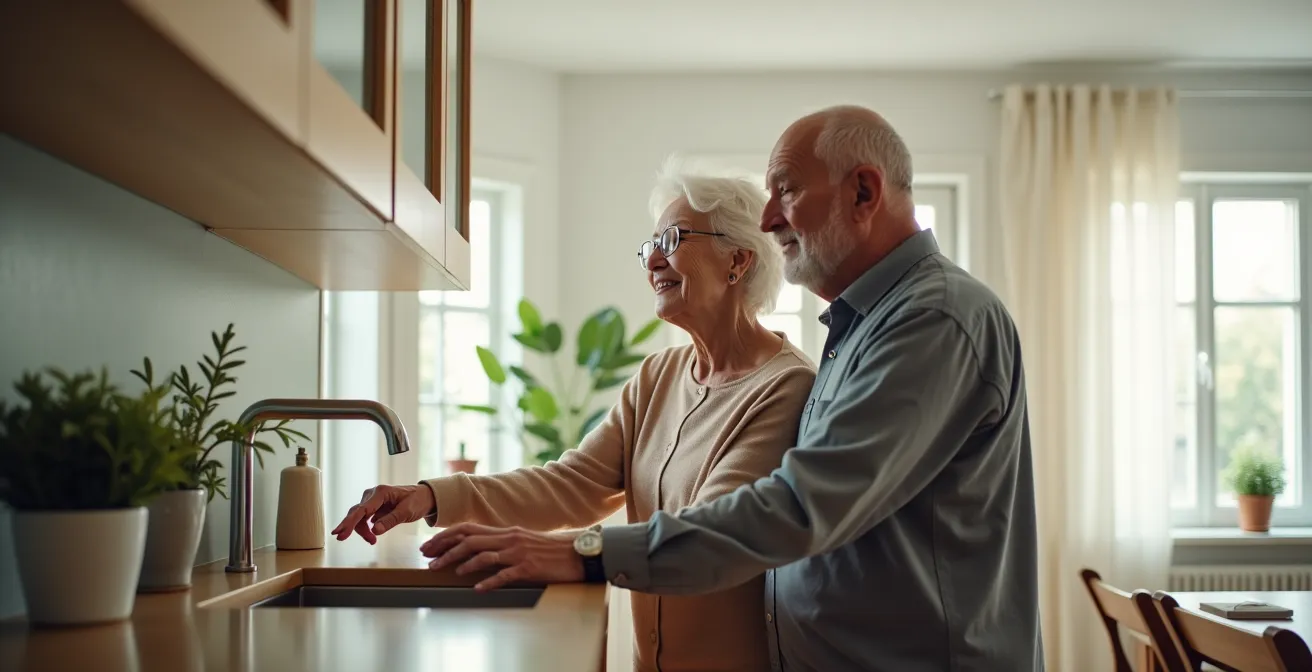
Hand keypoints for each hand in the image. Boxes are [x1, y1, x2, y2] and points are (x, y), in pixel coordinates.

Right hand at [331, 484, 435, 543]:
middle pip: (357, 513)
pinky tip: (372, 536)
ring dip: (363, 531)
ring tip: (372, 541)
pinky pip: (364, 519)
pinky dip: (366, 529)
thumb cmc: (417, 501)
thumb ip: (391, 521)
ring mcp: (372, 501)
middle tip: (342, 539)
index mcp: (381, 493)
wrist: (424, 497)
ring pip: (359, 518)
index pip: (362, 509)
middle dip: (352, 528)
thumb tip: (375, 530)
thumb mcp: (407, 512)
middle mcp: (373, 494)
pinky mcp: (373, 507)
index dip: (349, 522)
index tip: (340, 533)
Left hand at [420, 522, 584, 590]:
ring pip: (484, 554)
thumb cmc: (549, 549)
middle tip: (429, 561)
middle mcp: (509, 538)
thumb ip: (502, 542)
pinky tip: (478, 588)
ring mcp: (519, 552)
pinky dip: (489, 581)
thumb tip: (479, 549)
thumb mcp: (523, 540)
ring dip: (462, 563)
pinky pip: (505, 574)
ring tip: (446, 572)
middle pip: (470, 540)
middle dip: (446, 550)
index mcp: (506, 531)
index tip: (430, 546)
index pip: (469, 528)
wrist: (577, 553)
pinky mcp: (529, 567)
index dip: (446, 536)